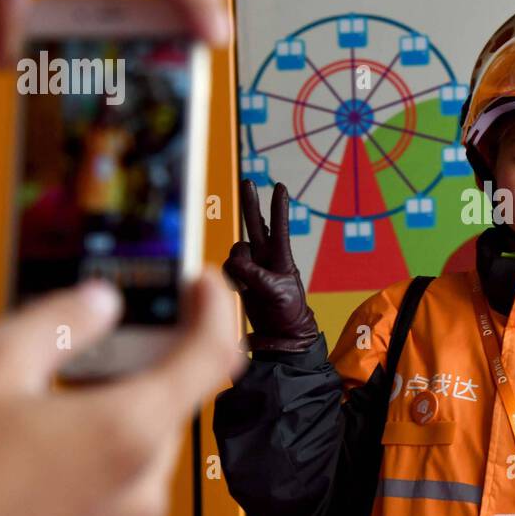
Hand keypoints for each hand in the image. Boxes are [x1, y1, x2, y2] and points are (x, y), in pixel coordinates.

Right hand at [0, 275, 243, 515]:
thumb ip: (61, 318)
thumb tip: (99, 301)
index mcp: (132, 431)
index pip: (214, 354)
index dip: (216, 308)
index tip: (202, 283)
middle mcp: (144, 483)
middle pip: (177, 396)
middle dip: (148, 357)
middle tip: (105, 328)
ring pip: (149, 438)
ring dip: (121, 401)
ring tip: (58, 385)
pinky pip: (124, 477)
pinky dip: (103, 444)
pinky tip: (49, 432)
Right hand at [222, 180, 318, 350]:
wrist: (281, 333)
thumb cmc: (288, 312)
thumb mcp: (277, 292)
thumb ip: (256, 275)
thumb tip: (234, 263)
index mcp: (281, 257)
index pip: (280, 228)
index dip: (279, 208)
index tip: (280, 186)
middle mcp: (265, 257)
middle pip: (255, 225)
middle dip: (251, 203)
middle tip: (248, 181)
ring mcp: (251, 266)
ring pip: (235, 251)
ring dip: (237, 265)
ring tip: (247, 286)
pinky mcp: (239, 277)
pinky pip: (227, 268)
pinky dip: (230, 277)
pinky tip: (240, 290)